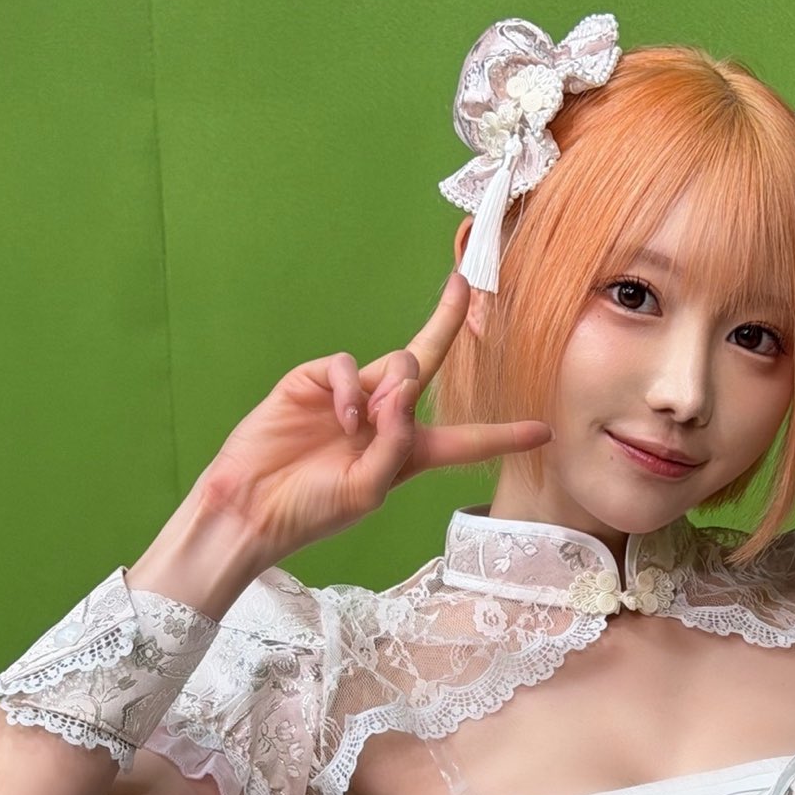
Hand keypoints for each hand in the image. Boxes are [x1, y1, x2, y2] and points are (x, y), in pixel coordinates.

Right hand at [191, 272, 550, 565]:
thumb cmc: (312, 511)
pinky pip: (351, 366)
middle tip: (467, 284)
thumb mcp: (369, 489)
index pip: (464, 441)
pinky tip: (341, 418)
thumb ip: (397, 443)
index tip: (543, 431)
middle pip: (428, 363)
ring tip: (363, 427)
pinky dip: (352, 390)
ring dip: (394, 391)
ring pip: (397, 363)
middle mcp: (384, 418)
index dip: (503, 436)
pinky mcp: (315, 381)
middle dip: (448, 322)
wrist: (251, 507)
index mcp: (407, 454)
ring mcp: (350, 396)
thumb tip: (403, 386)